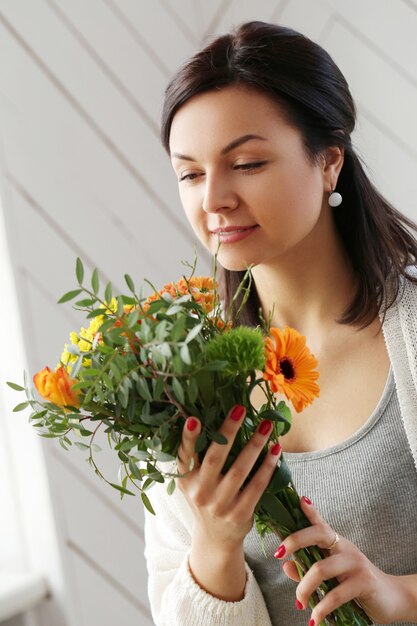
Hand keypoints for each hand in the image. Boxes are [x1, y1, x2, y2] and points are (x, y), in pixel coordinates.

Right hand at [176, 405, 281, 550]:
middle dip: (228, 432)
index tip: (193, 419)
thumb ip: (194, 458)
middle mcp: (200, 493)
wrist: (215, 540)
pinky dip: (267, 467)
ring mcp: (220, 505)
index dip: (188, 438)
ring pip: (240, 470)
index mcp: (186, 481)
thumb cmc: (205, 499)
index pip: (184, 456)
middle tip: (240, 409)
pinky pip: (257, 486)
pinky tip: (275, 451)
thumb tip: (206, 418)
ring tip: (267, 426)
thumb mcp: (191, 482)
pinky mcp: (240, 514)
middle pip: (215, 458)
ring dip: (255, 445)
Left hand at [275, 496, 415, 623]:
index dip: (309, 511)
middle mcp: (344, 547)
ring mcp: (355, 563)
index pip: (320, 523)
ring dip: (304, 588)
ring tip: (299, 602)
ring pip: (320, 568)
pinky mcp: (363, 581)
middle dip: (294, 541)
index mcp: (336, 543)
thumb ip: (307, 570)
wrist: (392, 598)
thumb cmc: (356, 585)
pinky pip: (335, 594)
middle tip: (278, 554)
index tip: (298, 500)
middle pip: (317, 534)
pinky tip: (315, 619)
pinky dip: (321, 608)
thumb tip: (286, 567)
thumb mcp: (330, 577)